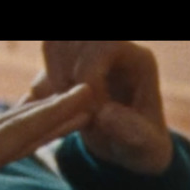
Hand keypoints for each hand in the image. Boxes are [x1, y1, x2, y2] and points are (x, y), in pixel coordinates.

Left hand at [0, 84, 94, 189]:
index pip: (9, 137)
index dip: (46, 119)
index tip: (80, 100)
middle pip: (11, 131)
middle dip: (50, 114)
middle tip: (88, 96)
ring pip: (1, 140)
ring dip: (34, 125)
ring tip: (65, 113)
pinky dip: (12, 142)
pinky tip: (17, 143)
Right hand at [26, 41, 173, 176]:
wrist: (129, 144)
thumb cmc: (143, 146)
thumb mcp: (147, 148)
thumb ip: (133, 134)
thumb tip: (105, 114)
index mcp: (138, 61)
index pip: (106, 45)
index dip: (89, 75)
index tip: (88, 110)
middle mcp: (115, 46)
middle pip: (75, 40)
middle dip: (67, 76)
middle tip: (73, 110)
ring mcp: (91, 49)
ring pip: (56, 42)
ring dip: (52, 77)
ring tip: (66, 108)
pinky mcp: (71, 58)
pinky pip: (47, 53)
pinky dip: (42, 80)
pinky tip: (55, 105)